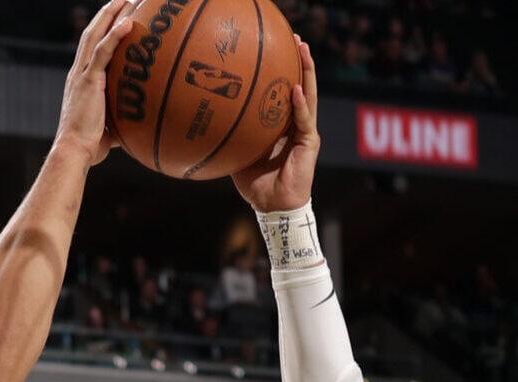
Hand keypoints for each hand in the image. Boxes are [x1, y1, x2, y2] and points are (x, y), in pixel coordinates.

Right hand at [54, 0, 134, 164]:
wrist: (74, 151)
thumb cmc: (89, 147)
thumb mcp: (109, 129)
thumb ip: (121, 122)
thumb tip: (139, 128)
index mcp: (81, 81)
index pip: (91, 48)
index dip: (102, 29)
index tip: (116, 16)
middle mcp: (78, 72)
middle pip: (92, 33)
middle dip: (107, 13)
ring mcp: (82, 75)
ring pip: (95, 35)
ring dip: (110, 14)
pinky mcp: (88, 81)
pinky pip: (102, 52)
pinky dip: (115, 35)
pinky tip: (128, 22)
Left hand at [231, 38, 319, 211]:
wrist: (271, 206)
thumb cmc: (254, 182)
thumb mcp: (239, 151)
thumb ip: (232, 133)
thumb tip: (208, 118)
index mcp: (282, 124)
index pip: (286, 91)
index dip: (285, 70)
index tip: (279, 46)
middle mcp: (296, 124)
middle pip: (302, 86)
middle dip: (301, 62)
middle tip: (297, 38)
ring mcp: (305, 132)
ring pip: (309, 97)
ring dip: (307, 73)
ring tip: (304, 52)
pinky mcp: (309, 143)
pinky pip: (303, 121)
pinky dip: (300, 105)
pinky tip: (296, 89)